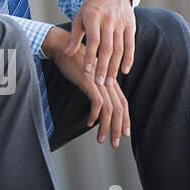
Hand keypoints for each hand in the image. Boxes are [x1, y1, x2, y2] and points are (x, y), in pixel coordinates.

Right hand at [46, 26, 129, 146]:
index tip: (125, 133)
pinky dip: (94, 116)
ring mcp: (99, 81)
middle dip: (119, 128)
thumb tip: (98, 104)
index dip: (126, 119)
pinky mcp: (89, 82)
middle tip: (115, 143)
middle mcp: (107, 82)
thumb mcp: (89, 74)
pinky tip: (89, 123)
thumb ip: (96, 87)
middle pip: (120, 109)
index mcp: (109, 81)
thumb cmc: (73, 61)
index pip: (123, 103)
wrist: (63, 46)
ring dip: (107, 126)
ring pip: (110, 109)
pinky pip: (97, 103)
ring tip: (101, 138)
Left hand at [64, 0, 135, 87]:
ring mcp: (121, 23)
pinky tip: (124, 71)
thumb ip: (74, 37)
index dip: (90, 56)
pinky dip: (129, 59)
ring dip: (115, 67)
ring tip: (110, 82)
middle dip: (103, 67)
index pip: (93, 40)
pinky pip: (131, 45)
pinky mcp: (131, 25)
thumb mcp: (79, 18)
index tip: (87, 71)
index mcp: (94, 18)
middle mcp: (109, 20)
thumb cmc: (91, 8)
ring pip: (119, 49)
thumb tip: (67, 54)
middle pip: (107, 48)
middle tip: (99, 83)